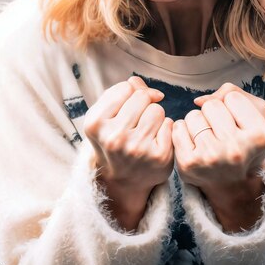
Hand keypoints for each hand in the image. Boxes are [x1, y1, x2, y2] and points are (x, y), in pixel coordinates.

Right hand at [84, 76, 173, 228]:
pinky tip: (155, 140)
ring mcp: (138, 148)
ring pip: (157, 110)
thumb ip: (120, 92)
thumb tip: (143, 85)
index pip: (125, 88)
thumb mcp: (105, 114)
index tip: (125, 108)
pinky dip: (165, 129)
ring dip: (155, 116)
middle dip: (143, 104)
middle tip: (136, 122)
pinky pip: (170, 124)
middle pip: (143, 97)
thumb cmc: (114, 138)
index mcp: (95, 123)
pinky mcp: (160, 157)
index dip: (129, 94)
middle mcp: (114, 137)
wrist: (123, 179)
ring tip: (145, 131)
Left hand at [172, 83, 264, 230]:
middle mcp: (237, 150)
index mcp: (260, 136)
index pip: (232, 98)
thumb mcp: (254, 116)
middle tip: (220, 134)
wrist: (230, 183)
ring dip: (197, 122)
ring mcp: (212, 158)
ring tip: (208, 139)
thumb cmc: (241, 142)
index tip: (236, 125)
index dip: (231, 107)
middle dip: (212, 114)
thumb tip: (198, 100)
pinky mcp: (189, 163)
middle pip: (211, 105)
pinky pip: (178, 127)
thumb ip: (232, 93)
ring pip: (193, 115)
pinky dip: (182, 131)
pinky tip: (193, 144)